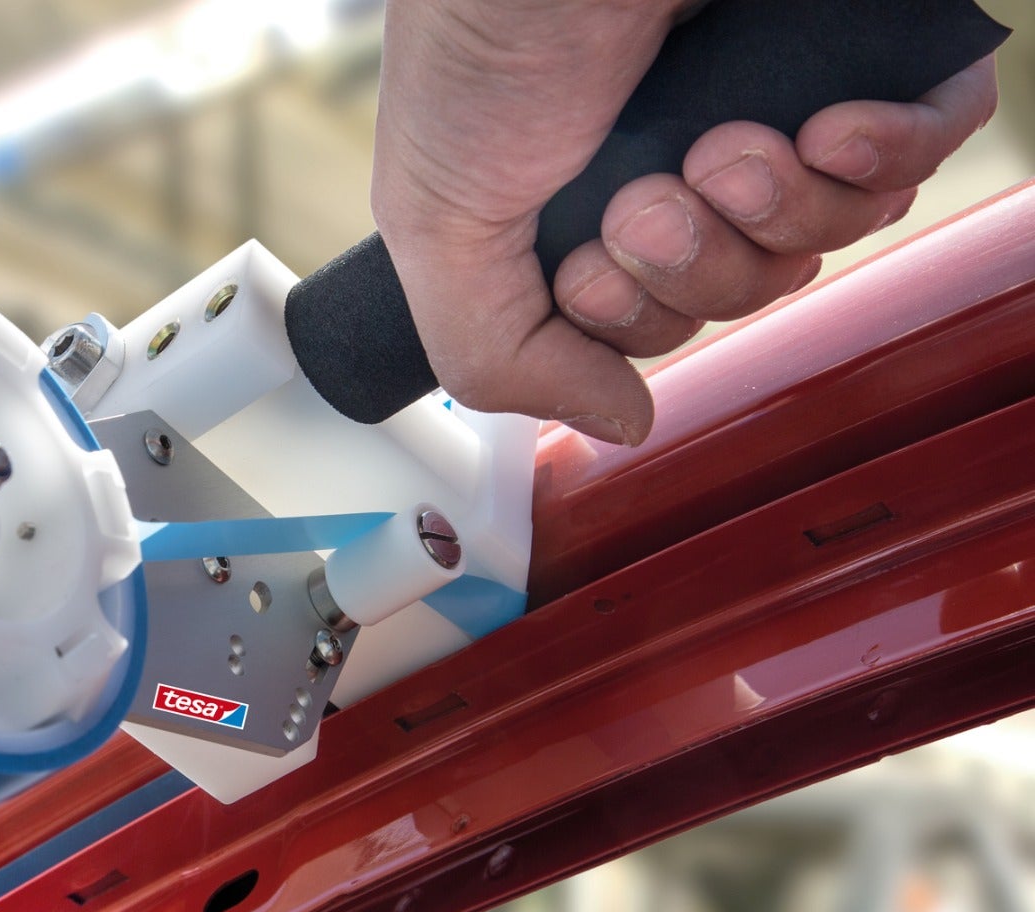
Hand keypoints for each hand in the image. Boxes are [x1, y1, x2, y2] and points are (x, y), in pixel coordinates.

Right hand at [371, 0, 998, 444]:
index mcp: (581, 212)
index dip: (630, 322)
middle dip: (699, 267)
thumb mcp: (438, 232)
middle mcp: (676, 166)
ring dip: (777, 209)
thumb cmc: (479, 45)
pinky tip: (826, 127)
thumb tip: (620, 422)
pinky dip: (884, 156)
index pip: (652, 327)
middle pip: (742, 291)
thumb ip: (498, 356)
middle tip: (649, 197)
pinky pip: (917, 152)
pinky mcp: (846, 64)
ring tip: (724, 143)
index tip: (583, 264)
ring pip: (824, 236)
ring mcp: (764, 114)